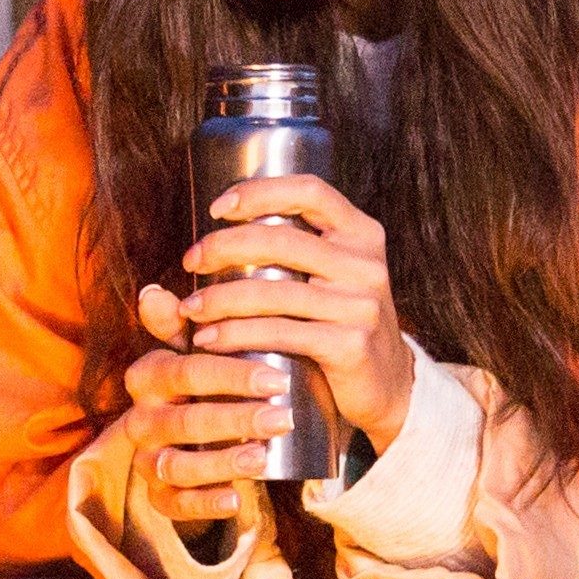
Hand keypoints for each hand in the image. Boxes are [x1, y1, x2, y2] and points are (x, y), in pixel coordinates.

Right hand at [113, 284, 294, 520]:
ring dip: (222, 462)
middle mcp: (140, 419)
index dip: (229, 376)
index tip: (277, 379)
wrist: (190, 436)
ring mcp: (147, 459)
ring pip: (178, 465)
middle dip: (236, 419)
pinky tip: (237, 499)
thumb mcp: (194, 350)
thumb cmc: (201, 384)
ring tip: (262, 457)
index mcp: (147, 377)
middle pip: (186, 420)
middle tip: (282, 418)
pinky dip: (205, 504)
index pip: (185, 371)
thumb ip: (182, 323)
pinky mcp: (157, 495)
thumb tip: (153, 291)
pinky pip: (174, 505)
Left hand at [181, 173, 420, 442]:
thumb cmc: (341, 325)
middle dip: (224, 247)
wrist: (389, 387)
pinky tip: (209, 340)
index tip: (217, 209)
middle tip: (191, 261)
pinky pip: (280, 333)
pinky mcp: (351, 345)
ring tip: (190, 308)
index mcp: (362, 234)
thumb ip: (292, 254)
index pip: (310, 192)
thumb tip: (214, 236)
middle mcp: (366, 264)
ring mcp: (361, 305)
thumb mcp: (331, 278)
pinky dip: (236, 335)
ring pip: (273, 292)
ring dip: (219, 298)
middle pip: (282, 240)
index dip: (260, 192)